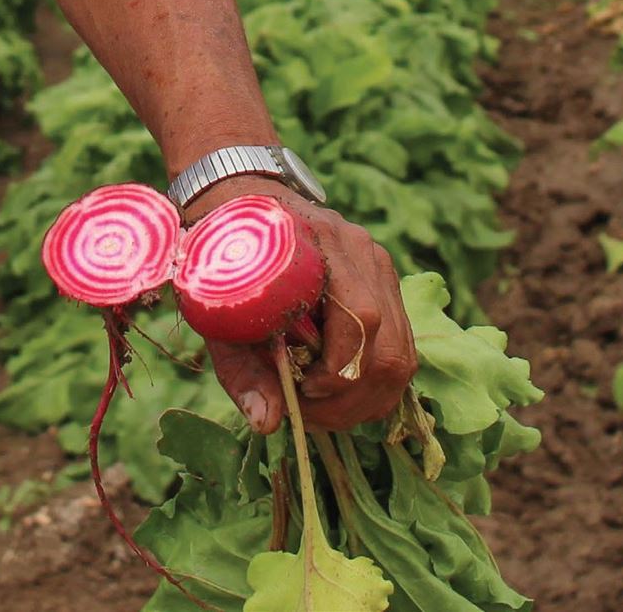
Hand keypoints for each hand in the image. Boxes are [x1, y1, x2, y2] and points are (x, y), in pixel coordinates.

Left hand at [182, 176, 414, 434]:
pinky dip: (373, 380)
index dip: (337, 374)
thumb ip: (242, 369)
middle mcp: (363, 252)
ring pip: (402, 353)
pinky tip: (337, 389)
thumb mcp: (219, 312)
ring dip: (367, 397)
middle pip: (390, 348)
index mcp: (323, 245)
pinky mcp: (383, 283)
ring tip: (322, 408)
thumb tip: (267, 423)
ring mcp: (379, 266)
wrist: (239, 198)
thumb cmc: (224, 254)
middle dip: (353, 400)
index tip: (300, 397)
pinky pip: (399, 344)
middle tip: (310, 417)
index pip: (360, 321)